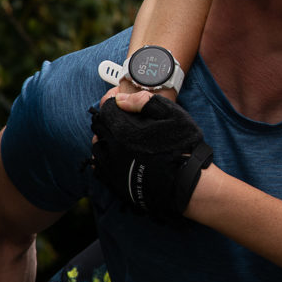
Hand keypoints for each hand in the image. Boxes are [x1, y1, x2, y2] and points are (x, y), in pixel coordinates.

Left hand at [89, 94, 212, 221]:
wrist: (185, 182)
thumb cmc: (182, 146)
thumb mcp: (172, 115)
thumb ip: (145, 102)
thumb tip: (121, 99)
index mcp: (124, 129)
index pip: (106, 109)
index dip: (115, 102)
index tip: (124, 102)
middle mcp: (112, 147)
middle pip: (99, 126)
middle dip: (110, 119)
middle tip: (126, 119)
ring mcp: (111, 166)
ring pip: (97, 145)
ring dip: (105, 138)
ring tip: (122, 137)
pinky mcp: (114, 181)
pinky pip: (98, 166)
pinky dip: (104, 157)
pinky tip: (118, 155)